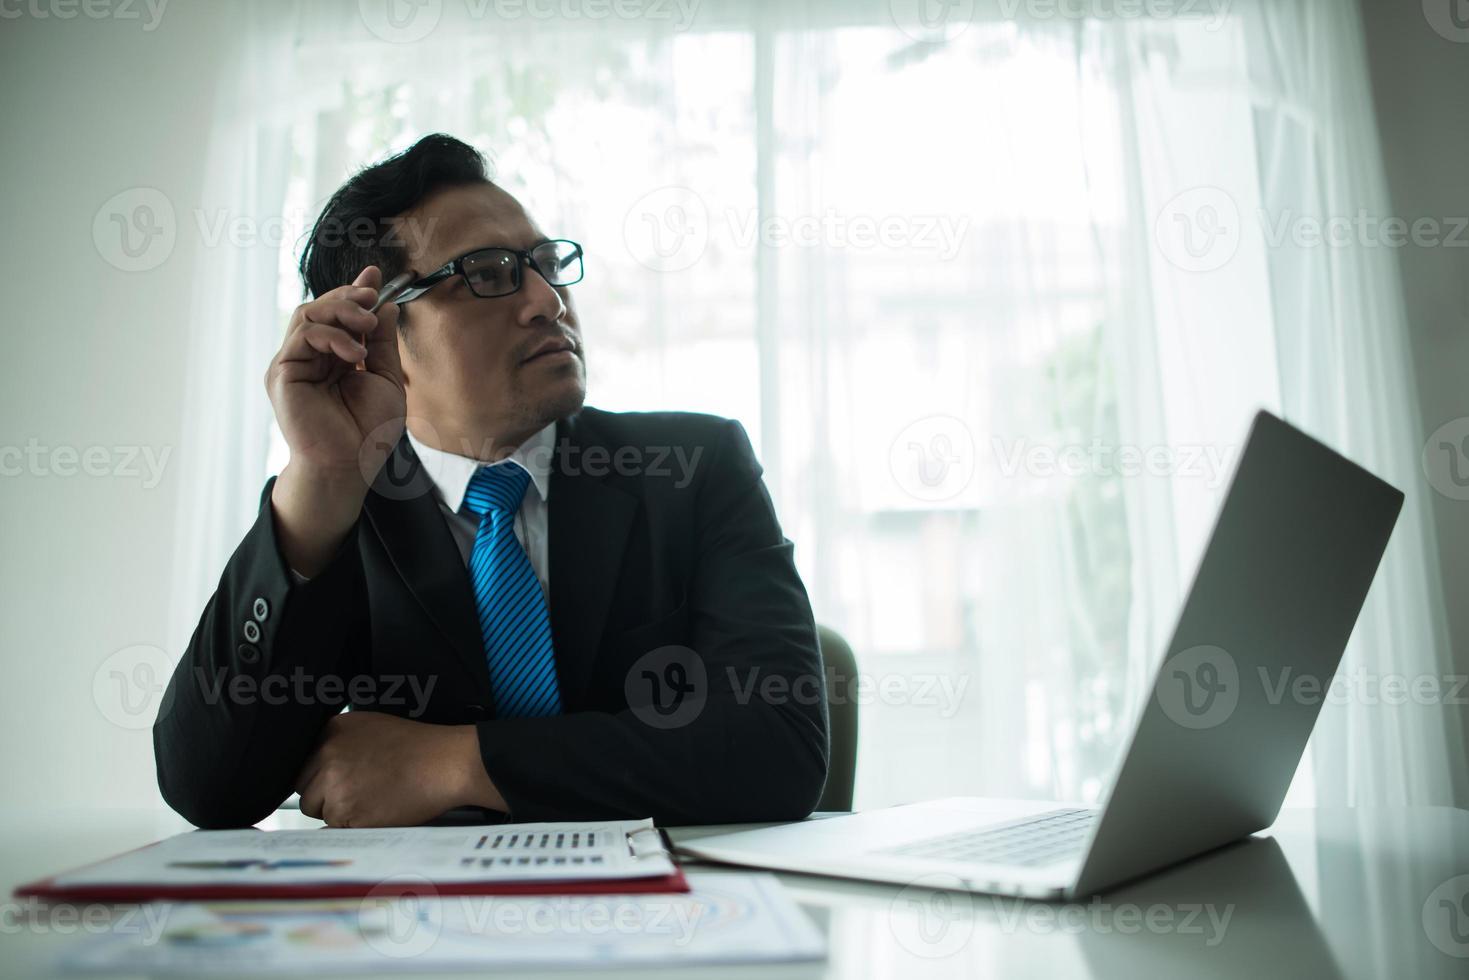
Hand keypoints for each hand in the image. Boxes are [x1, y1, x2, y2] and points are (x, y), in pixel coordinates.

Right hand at [265, 266, 406, 574]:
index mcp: (333, 357)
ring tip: (368, 324)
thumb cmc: (368, 431)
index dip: (355, 291)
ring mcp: (293, 363)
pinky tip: (354, 352)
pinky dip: (331, 335)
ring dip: (341, 309)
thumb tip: (386, 303)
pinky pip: (303, 336)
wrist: (350, 466)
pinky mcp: (282, 373)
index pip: (340, 314)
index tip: (377, 276)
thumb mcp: (385, 377)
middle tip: (373, 296)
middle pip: (322, 307)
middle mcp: (310, 357)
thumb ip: (381, 341)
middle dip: (349, 296)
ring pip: (308, 314)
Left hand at [295, 712, 506, 827]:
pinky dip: (352, 828)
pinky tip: (375, 813)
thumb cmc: (418, 747)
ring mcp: (335, 785)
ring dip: (338, 813)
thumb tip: (317, 768)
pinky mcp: (347, 813)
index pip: (304, 764)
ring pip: (319, 812)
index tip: (342, 781)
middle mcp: (327, 755)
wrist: (446, 763)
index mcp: (331, 731)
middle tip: (360, 794)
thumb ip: (339, 742)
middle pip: (305, 790)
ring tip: (372, 801)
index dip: (323, 777)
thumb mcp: (371, 726)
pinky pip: (334, 830)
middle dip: (326, 797)